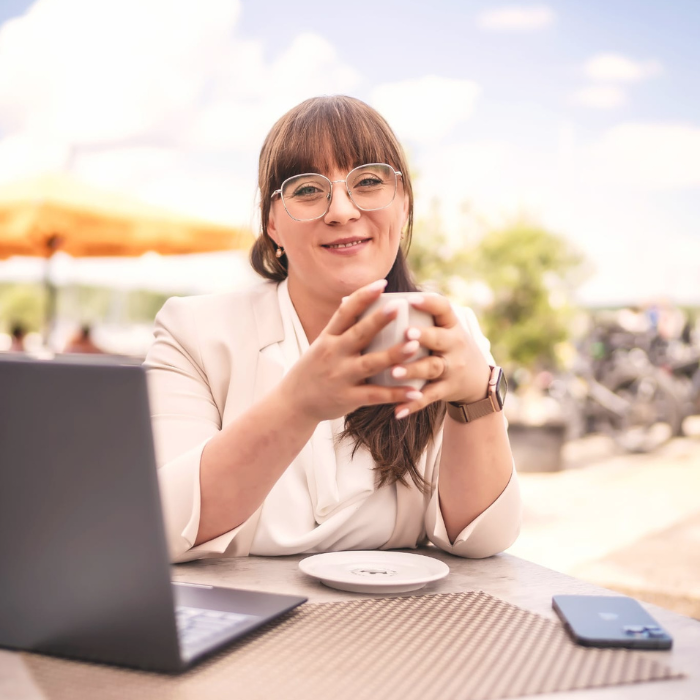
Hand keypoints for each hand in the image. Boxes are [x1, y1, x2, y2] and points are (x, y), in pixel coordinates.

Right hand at [279, 280, 426, 422]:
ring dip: (394, 354)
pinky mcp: (348, 398)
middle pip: (359, 334)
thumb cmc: (313, 370)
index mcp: (327, 338)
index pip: (345, 312)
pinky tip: (415, 391)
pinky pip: (376, 395)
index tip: (381, 284)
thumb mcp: (320, 345)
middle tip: (399, 306)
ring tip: (414, 345)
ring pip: (371, 364)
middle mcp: (334, 354)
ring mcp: (341, 377)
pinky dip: (396, 394)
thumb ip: (339, 328)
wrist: (293, 404)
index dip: (362, 296)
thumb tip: (354, 300)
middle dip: (379, 320)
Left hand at [390, 294, 490, 418]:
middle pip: (440, 339)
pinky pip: (429, 397)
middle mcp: (455, 345)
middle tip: (406, 334)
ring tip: (393, 373)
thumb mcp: (444, 329)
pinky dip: (412, 404)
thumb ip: (421, 315)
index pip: (444, 309)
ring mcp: (452, 368)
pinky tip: (396, 411)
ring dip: (412, 370)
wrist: (477, 381)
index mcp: (451, 326)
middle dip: (425, 336)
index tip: (411, 299)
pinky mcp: (447, 389)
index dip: (429, 303)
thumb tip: (372, 296)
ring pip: (432, 368)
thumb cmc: (448, 347)